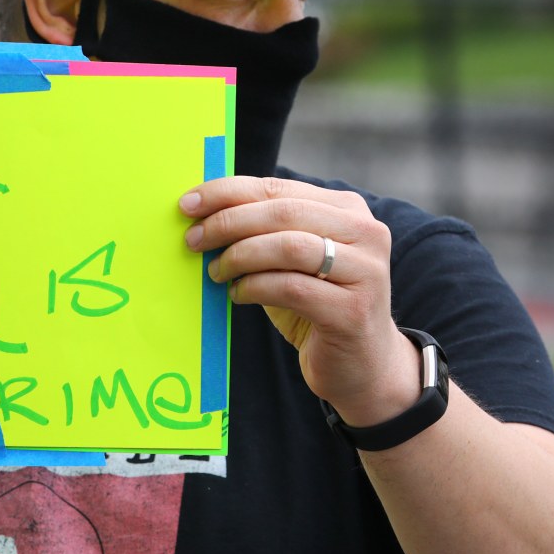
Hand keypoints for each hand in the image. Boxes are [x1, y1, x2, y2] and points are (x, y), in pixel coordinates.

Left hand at [180, 176, 417, 423]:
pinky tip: (238, 294)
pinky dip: (255, 288)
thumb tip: (203, 211)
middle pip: (282, 213)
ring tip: (216, 272)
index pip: (279, 188)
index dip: (229, 192)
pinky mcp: (353, 310)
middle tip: (193, 239)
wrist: (363, 366)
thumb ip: (264, 231)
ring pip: (288, 247)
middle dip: (228, 222)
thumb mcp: (292, 261)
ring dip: (240, 256)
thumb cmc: (317, 306)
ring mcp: (365, 271)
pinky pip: (290, 288)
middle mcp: (365, 233)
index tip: (189, 202)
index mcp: (347, 209)